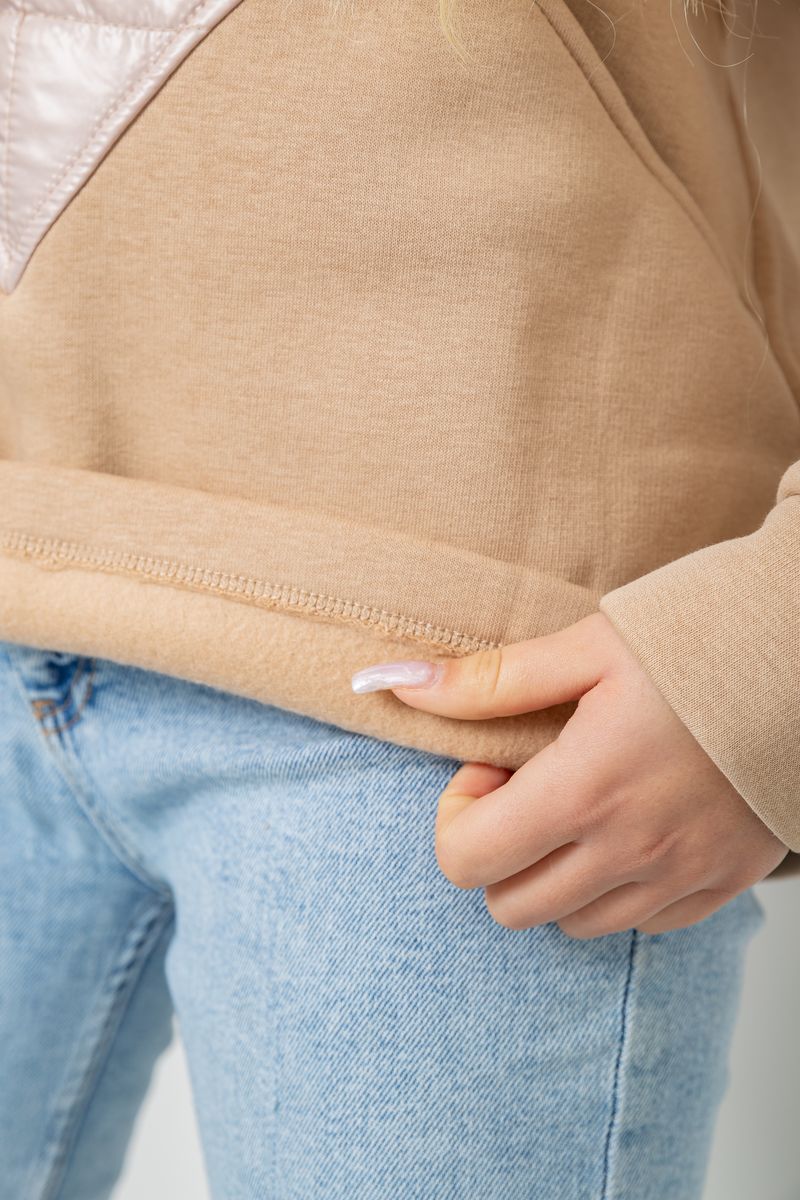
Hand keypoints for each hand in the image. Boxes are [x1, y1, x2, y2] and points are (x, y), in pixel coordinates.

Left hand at [354, 612, 787, 937]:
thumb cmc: (699, 638)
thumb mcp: (587, 648)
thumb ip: (488, 682)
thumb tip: (394, 685)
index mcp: (585, 789)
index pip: (466, 861)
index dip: (457, 815)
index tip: (489, 766)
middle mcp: (629, 849)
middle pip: (509, 905)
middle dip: (497, 849)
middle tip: (527, 786)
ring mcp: (680, 875)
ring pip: (572, 924)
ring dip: (552, 873)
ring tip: (580, 803)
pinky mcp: (722, 882)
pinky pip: (641, 924)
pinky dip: (613, 889)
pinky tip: (628, 826)